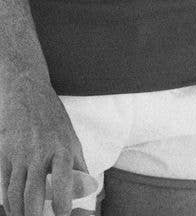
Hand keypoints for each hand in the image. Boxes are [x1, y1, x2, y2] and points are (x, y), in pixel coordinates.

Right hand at [0, 71, 86, 215]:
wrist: (27, 92)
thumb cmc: (52, 117)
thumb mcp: (71, 137)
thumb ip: (78, 165)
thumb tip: (88, 190)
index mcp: (62, 147)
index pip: (63, 183)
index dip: (63, 205)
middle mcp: (40, 152)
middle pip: (34, 195)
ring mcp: (20, 154)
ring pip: (16, 194)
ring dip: (20, 213)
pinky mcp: (4, 154)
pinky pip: (5, 185)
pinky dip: (9, 202)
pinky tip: (14, 208)